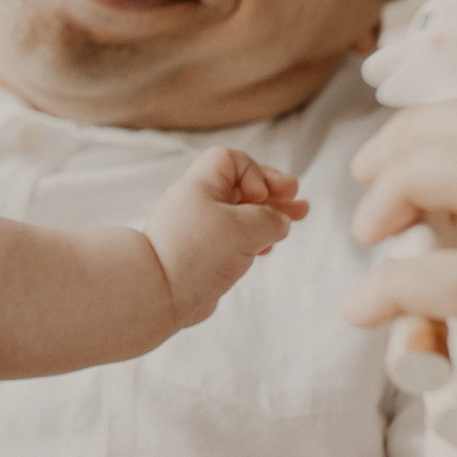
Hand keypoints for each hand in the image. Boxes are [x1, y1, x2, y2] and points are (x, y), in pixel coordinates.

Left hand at [145, 147, 307, 323]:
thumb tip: (279, 222)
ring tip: (295, 220)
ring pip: (238, 215)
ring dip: (268, 216)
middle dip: (273, 193)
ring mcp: (197, 231)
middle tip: (299, 201)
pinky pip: (230, 239)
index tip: (262, 197)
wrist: (157, 295)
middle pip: (240, 187)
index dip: (256, 172)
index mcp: (200, 186)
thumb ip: (271, 219)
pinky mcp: (199, 256)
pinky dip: (252, 239)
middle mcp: (196, 204)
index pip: (232, 160)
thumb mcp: (246, 228)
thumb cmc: (198, 254)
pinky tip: (268, 247)